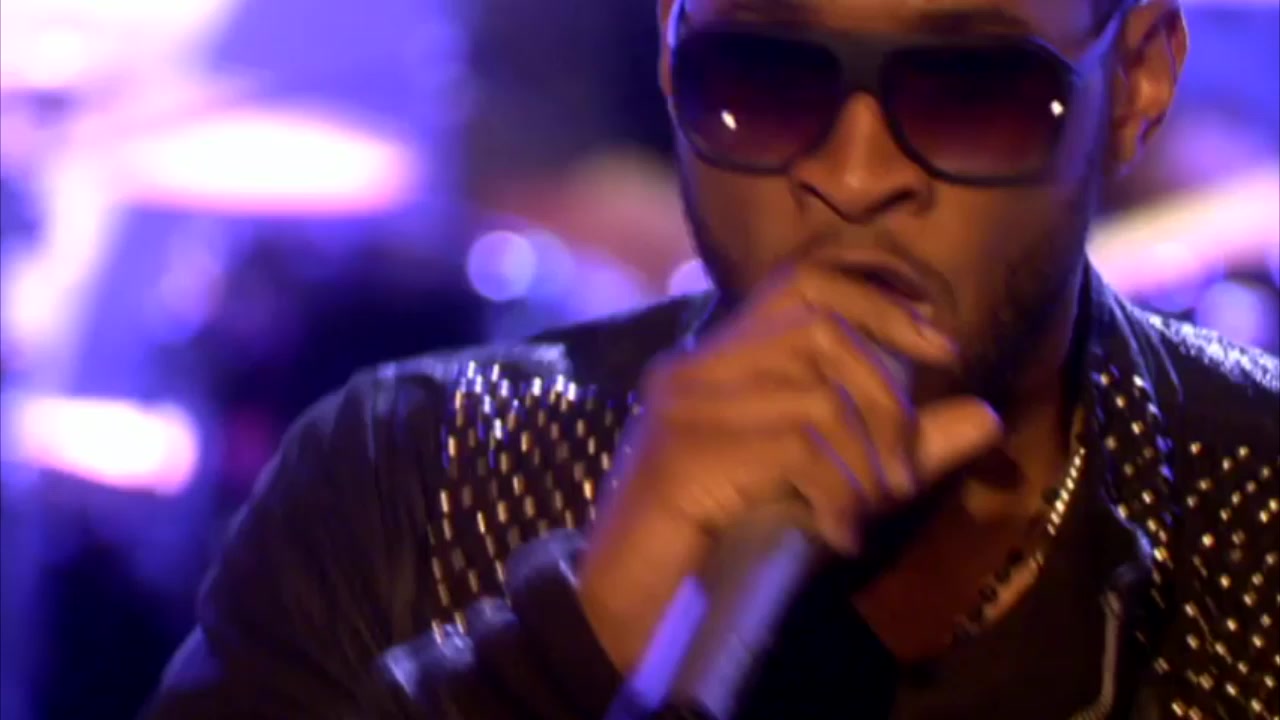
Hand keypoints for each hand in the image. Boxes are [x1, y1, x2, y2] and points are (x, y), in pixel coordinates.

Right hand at [576, 266, 1003, 670]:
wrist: (632, 605)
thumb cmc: (727, 541)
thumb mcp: (829, 481)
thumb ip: (898, 445)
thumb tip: (986, 414)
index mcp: (717, 360)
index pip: (802, 282)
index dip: (878, 301)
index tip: (940, 348)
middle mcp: (694, 368)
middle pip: (822, 331)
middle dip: (887, 398)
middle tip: (902, 473)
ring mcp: (685, 407)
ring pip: (818, 395)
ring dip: (866, 460)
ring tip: (867, 510)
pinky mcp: (688, 454)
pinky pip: (799, 449)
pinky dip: (838, 496)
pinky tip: (837, 536)